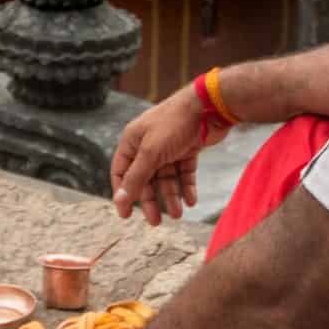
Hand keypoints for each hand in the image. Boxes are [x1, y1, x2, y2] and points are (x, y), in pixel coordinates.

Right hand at [110, 83, 226, 225]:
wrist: (208, 107)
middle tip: (156, 222)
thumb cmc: (174, 123)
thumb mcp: (151, 153)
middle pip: (145, 179)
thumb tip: (119, 200)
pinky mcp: (187, 149)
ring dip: (171, 197)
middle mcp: (148, 145)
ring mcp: (168, 147)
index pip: (121, 172)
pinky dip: (187, 187)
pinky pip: (183, 173)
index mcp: (132, 141)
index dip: (122, 193)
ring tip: (179, 214)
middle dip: (150, 200)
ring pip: (166, 178)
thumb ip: (136, 178)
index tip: (125, 215)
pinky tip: (191, 201)